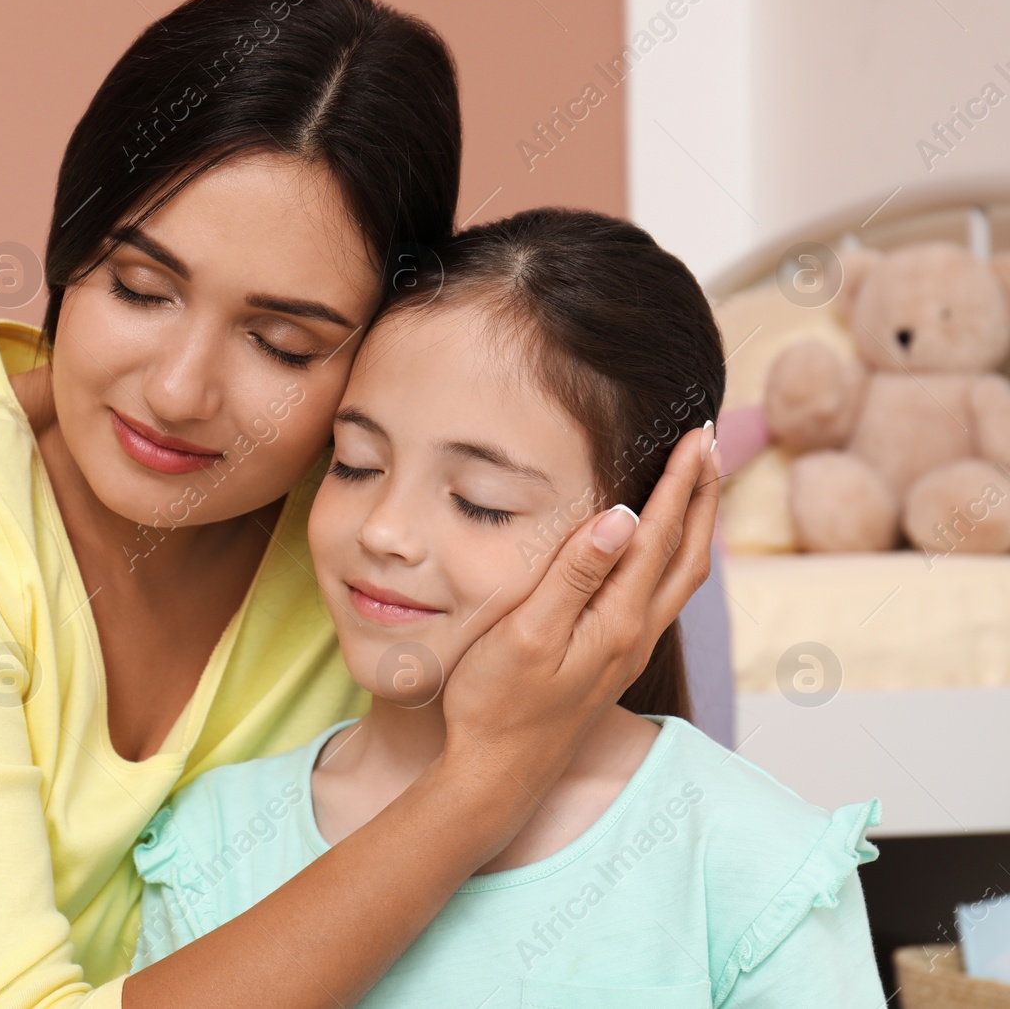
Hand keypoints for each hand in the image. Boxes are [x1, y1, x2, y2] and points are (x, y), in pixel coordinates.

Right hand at [439, 423, 720, 802]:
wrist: (498, 775)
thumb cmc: (498, 703)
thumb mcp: (526, 633)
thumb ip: (575, 575)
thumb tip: (624, 516)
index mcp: (617, 621)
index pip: (660, 536)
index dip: (682, 483)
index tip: (699, 435)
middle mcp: (635, 635)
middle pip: (689, 555)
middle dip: (704, 495)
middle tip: (712, 443)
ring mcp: (627, 652)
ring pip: (679, 578)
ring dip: (694, 525)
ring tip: (699, 484)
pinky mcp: (612, 662)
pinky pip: (660, 597)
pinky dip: (672, 557)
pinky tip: (657, 550)